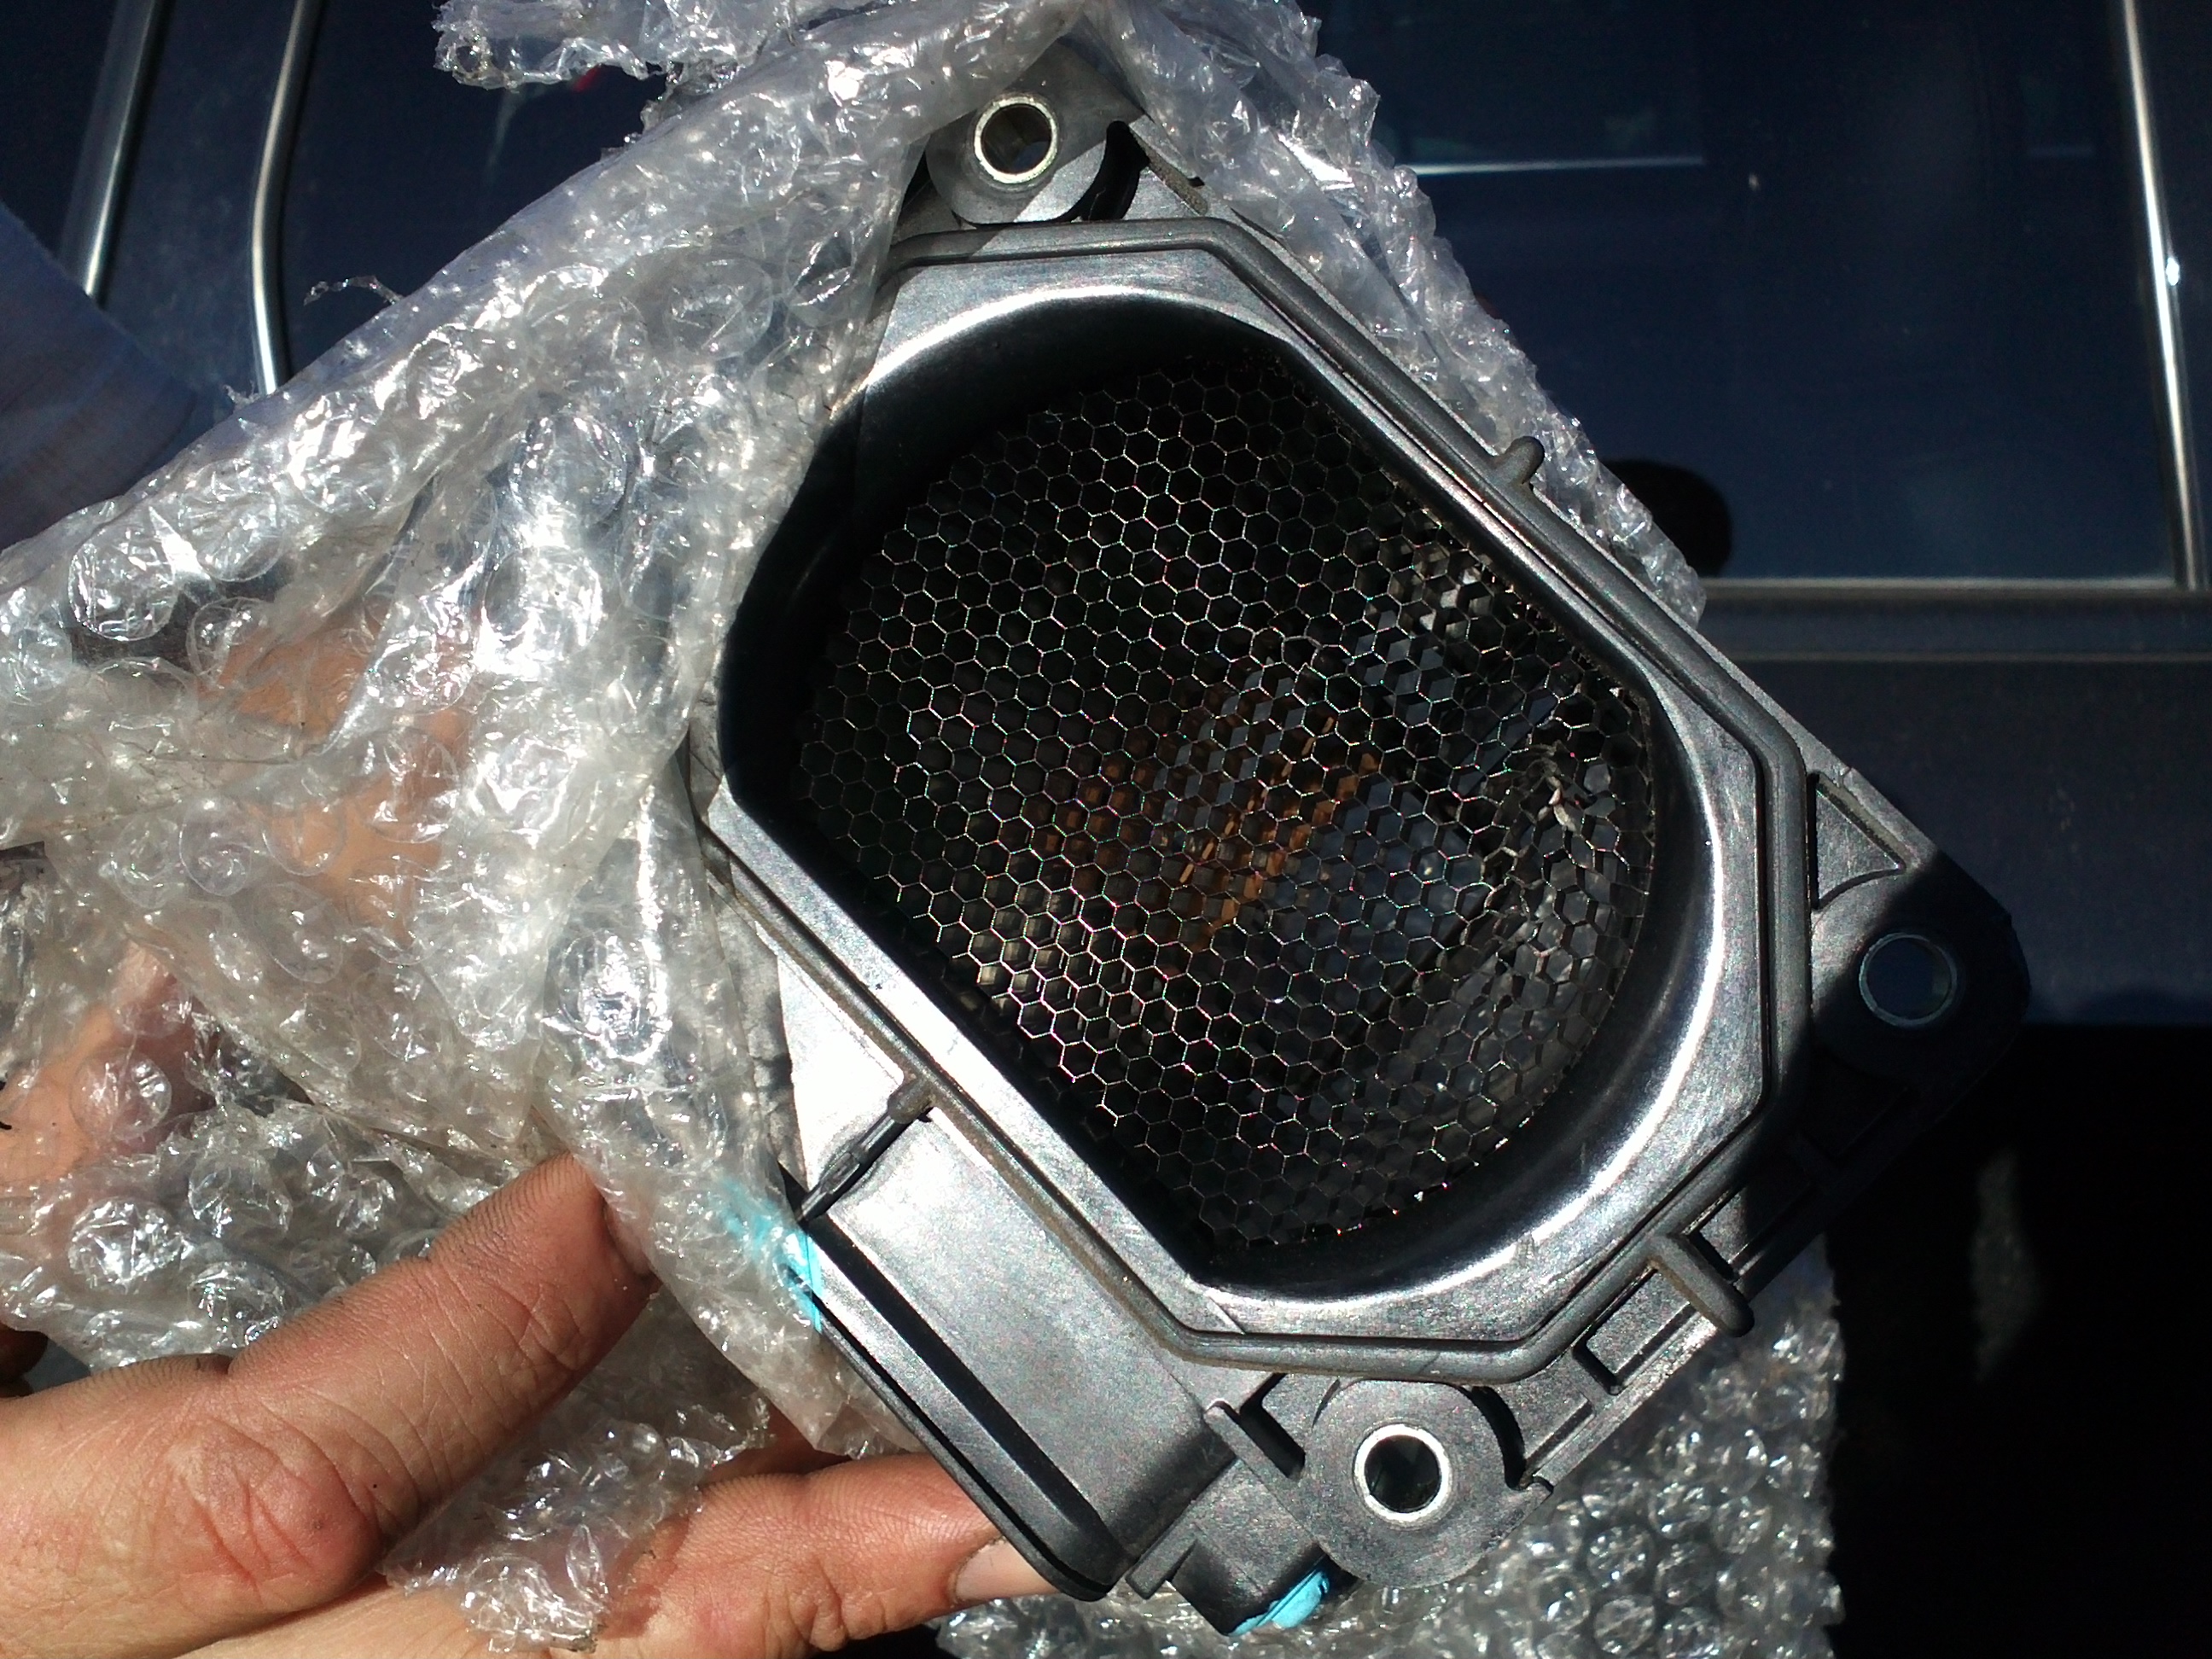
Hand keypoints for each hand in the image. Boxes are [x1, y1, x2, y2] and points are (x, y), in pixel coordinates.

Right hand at [0, 1157, 1051, 1658]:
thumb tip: (193, 992)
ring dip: (749, 1640)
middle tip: (973, 1511)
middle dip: (754, 1584)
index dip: (485, 1330)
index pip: (291, 1471)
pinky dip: (640, 1658)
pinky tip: (771, 1601)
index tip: (632, 1200)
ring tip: (942, 1557)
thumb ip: (30, 1169)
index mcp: (6, 1567)